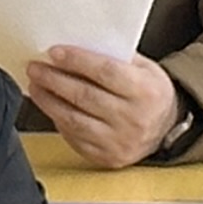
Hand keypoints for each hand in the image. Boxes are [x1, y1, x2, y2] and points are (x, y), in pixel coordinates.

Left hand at [28, 44, 180, 166]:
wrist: (166, 128)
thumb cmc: (150, 92)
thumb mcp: (145, 68)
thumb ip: (117, 57)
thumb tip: (77, 46)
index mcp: (145, 91)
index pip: (106, 72)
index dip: (77, 61)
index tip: (54, 52)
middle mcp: (133, 118)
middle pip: (84, 96)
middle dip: (54, 79)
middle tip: (36, 68)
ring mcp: (119, 141)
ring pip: (74, 120)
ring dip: (49, 101)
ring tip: (36, 86)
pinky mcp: (107, 157)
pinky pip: (75, 138)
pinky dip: (58, 121)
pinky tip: (50, 107)